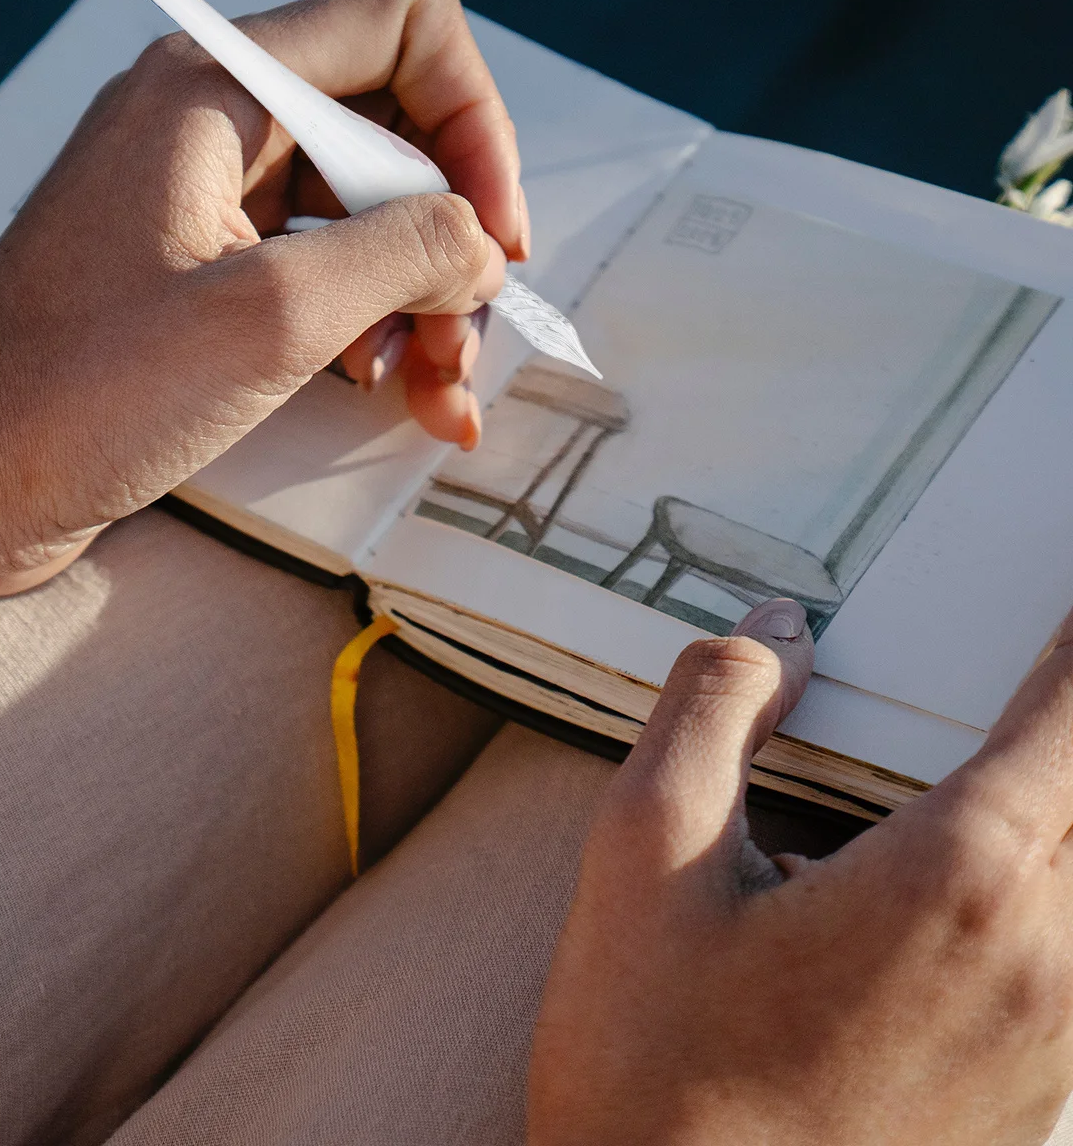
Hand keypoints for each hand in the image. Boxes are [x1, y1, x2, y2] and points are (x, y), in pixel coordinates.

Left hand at [0, 0, 523, 713]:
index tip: (490, 234)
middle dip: (450, 234)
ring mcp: (201, 197)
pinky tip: (395, 396)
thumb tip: (477, 239)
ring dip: (421, 295)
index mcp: (215, 87)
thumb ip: (405, 251)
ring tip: (438, 393)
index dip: (474, 120)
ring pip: (363, 209)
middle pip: (393, 130)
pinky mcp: (194, 272)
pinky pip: (316, 268)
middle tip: (468, 338)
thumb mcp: (269, 317)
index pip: (403, 27)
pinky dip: (369, 324)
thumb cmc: (74, 395)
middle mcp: (210, 121)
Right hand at [529, 596, 1072, 1144]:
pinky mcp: (1049, 1092)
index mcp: (957, 876)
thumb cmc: (655, 1070)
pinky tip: (992, 863)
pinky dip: (1055, 869)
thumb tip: (774, 633)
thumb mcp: (641, 853)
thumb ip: (715, 708)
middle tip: (1044, 654)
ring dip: (1065, 794)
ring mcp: (1065, 1035)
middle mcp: (1050, 954)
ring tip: (1018, 746)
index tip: (1056, 578)